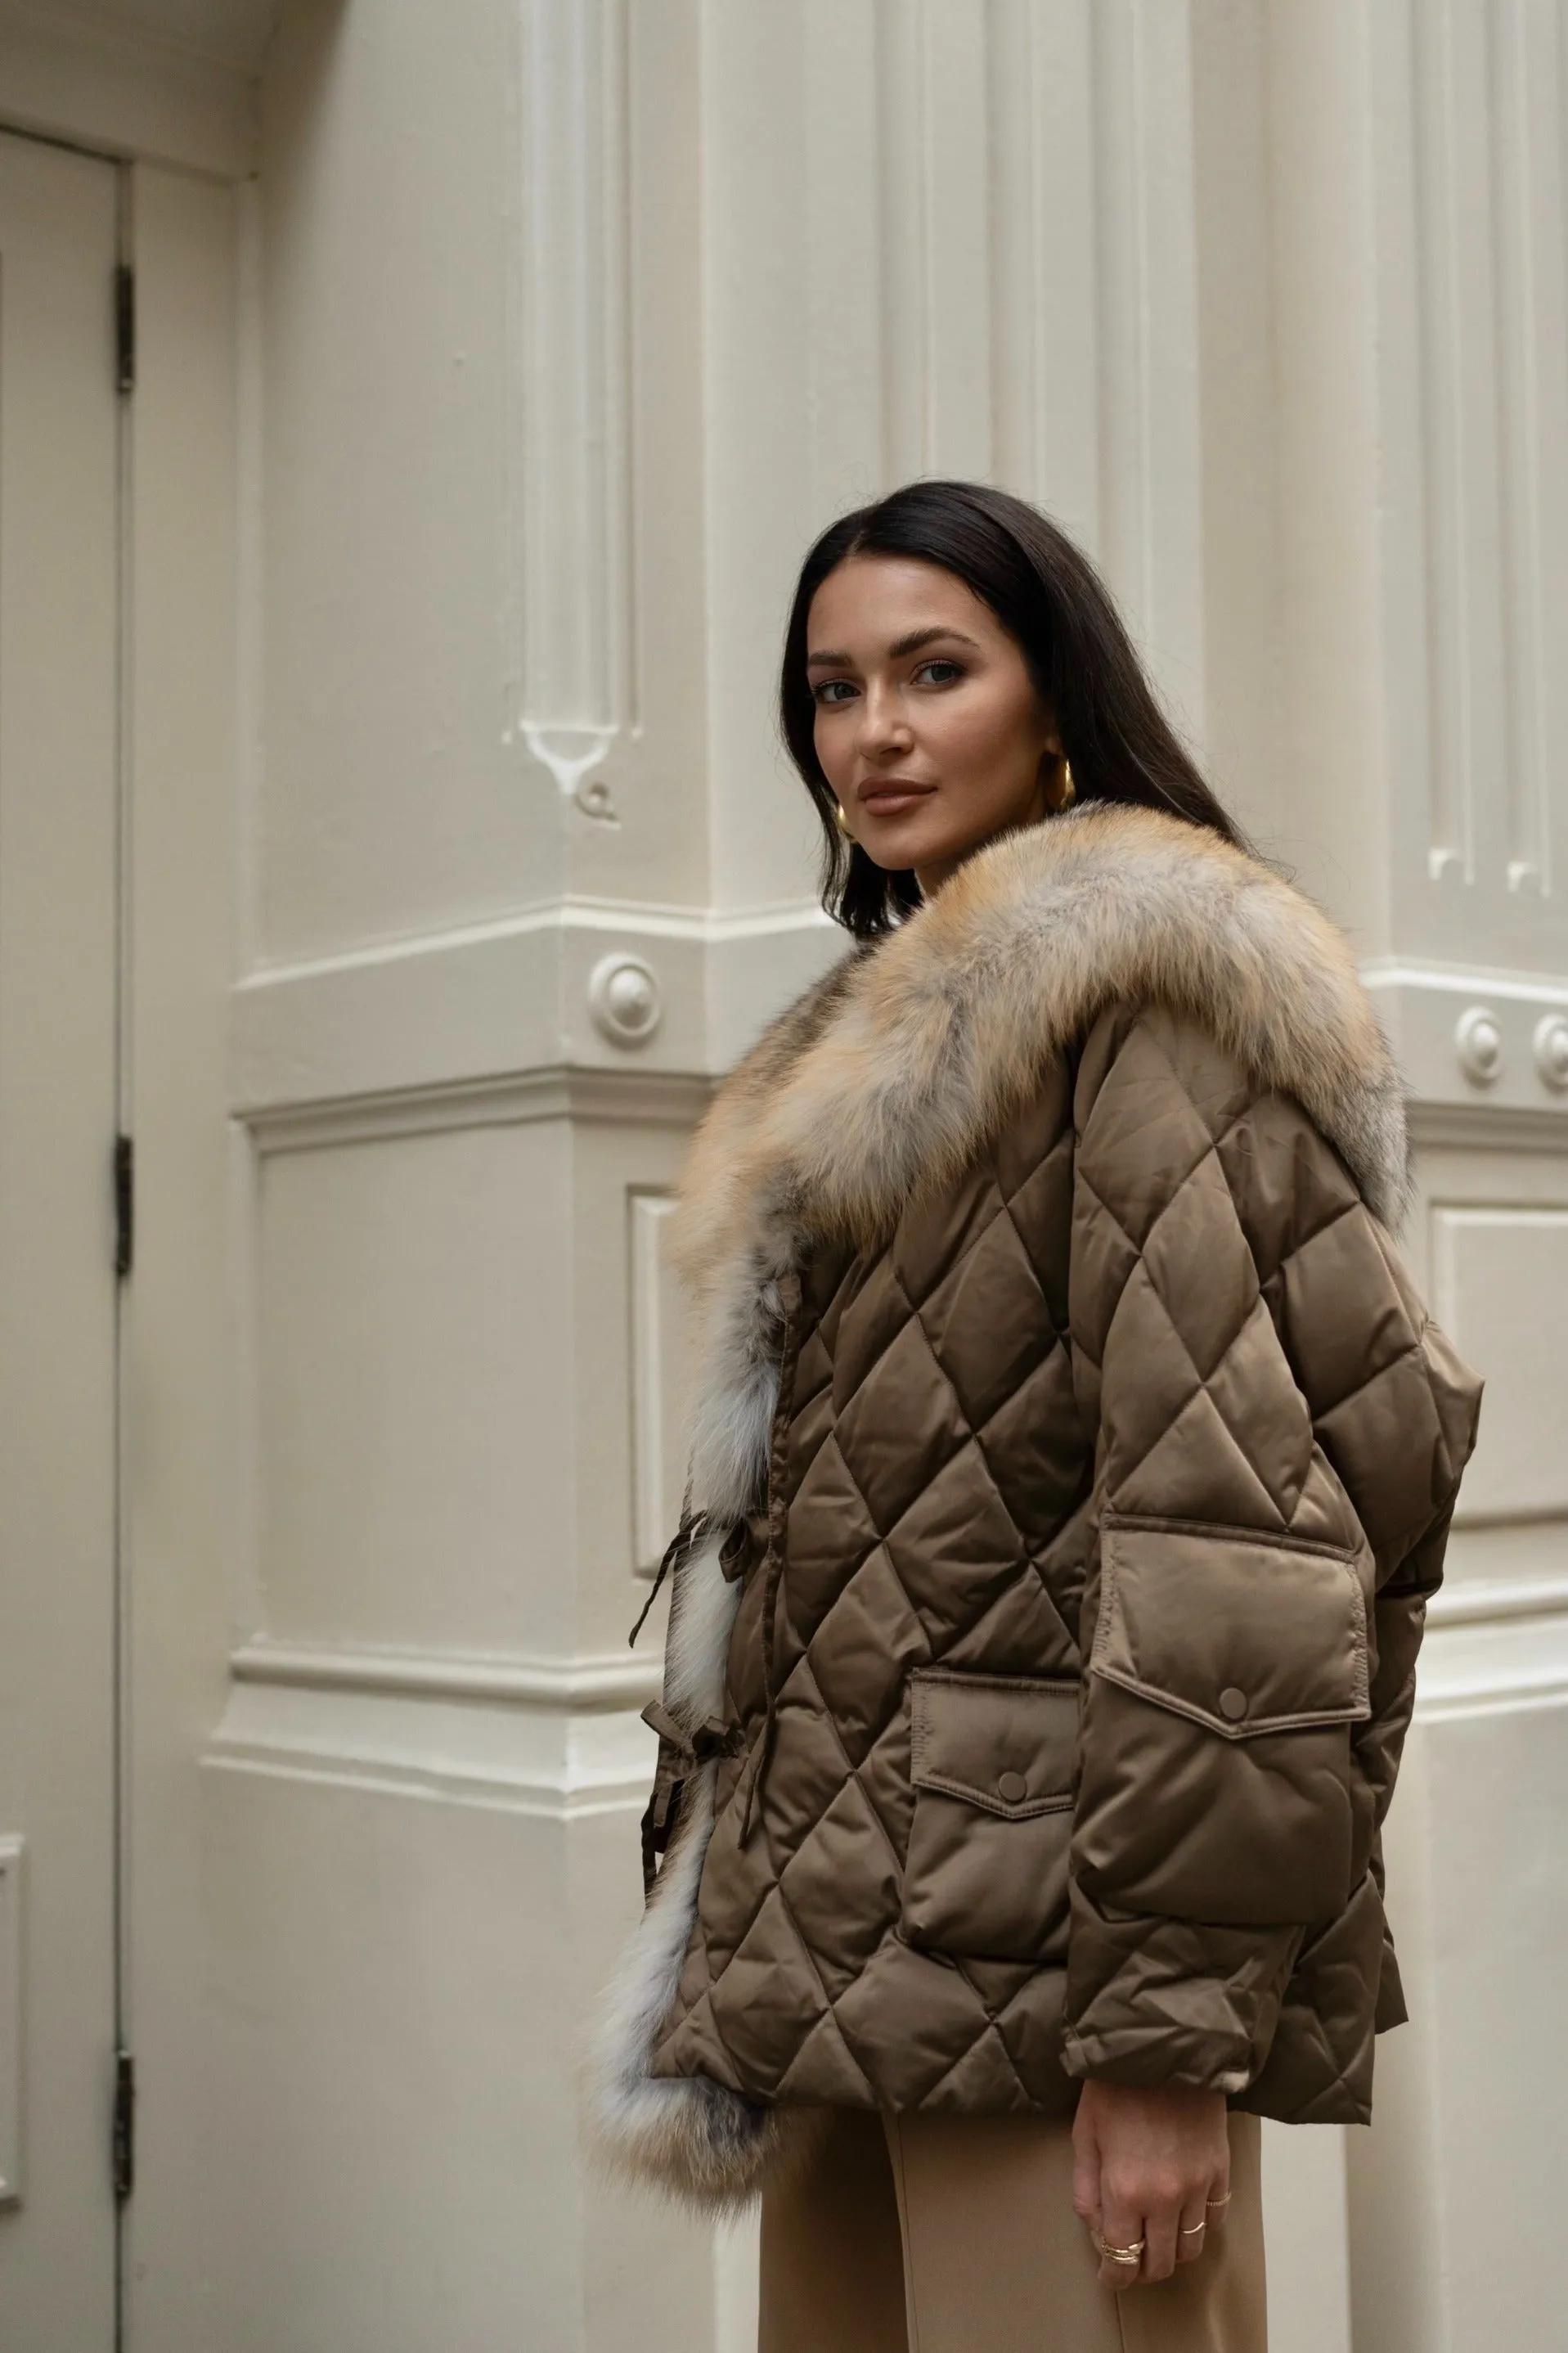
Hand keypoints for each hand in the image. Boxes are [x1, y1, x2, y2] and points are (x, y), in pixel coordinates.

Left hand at [1071, 2079, 1229, 2290]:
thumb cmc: (1115, 2085)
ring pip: (1190, 2248)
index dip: (1114, 2277)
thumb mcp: (1084, 2134)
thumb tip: (1098, 2229)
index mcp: (1124, 2190)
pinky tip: (1185, 2213)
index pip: (1122, 2259)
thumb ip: (1086, 2189)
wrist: (1163, 2046)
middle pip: (1160, 2263)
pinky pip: (1216, 2218)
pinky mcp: (1220, 2169)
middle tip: (1131, 2259)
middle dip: (1142, 2269)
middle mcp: (1165, 2198)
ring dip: (1172, 2252)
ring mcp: (1198, 2185)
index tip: (1109, 2277)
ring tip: (1158, 2238)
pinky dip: (1201, 2225)